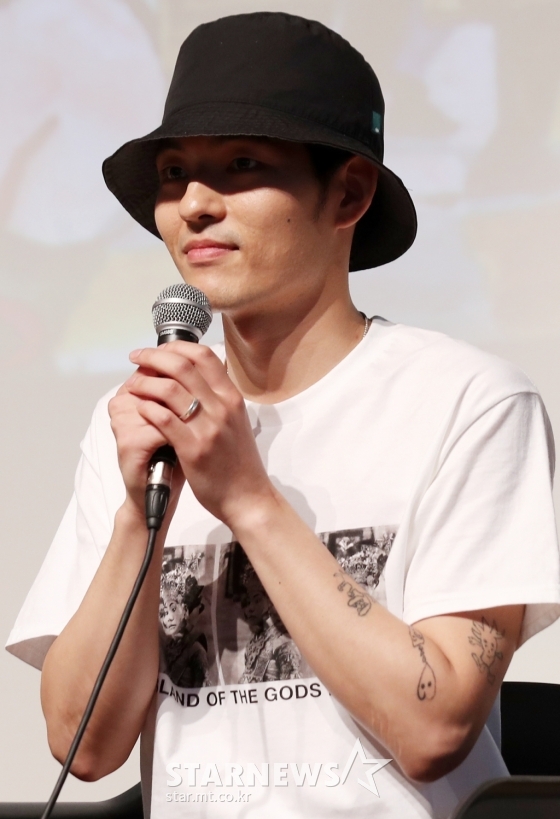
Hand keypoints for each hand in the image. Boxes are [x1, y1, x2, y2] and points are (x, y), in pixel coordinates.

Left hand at [123, 341, 274, 527]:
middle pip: (182, 366)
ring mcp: (208, 427)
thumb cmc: (239, 462)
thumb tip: (196, 378)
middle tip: (136, 358)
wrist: (247, 497)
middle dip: (153, 357)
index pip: (203, 356)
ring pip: (169, 389)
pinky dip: (146, 408)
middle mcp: (222, 407)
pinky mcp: (193, 449)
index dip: (176, 347)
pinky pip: (163, 419)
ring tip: (133, 386)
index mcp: (232, 398)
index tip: (158, 349)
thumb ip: (219, 399)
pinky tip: (139, 409)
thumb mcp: (236, 422)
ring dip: (145, 382)